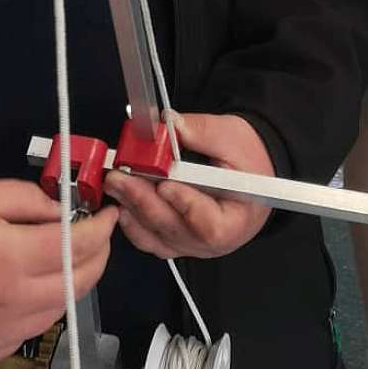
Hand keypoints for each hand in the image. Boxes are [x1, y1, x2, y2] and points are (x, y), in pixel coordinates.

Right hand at [0, 178, 118, 368]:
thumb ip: (29, 200)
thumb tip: (66, 212)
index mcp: (12, 260)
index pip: (79, 246)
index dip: (102, 229)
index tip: (109, 215)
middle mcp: (15, 304)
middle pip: (79, 283)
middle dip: (98, 256)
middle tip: (98, 236)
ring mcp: (3, 335)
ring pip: (60, 310)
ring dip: (73, 283)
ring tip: (67, 259)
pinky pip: (32, 330)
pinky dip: (43, 307)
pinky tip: (32, 288)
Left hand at [105, 113, 273, 260]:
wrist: (251, 176)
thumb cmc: (248, 162)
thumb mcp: (232, 137)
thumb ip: (201, 131)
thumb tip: (171, 123)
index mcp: (235, 221)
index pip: (208, 224)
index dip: (184, 205)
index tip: (164, 184)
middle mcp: (212, 242)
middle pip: (173, 229)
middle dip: (143, 200)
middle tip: (120, 177)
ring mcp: (191, 245)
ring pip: (156, 236)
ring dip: (133, 210)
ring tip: (116, 185)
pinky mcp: (176, 240)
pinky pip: (150, 239)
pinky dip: (133, 222)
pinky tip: (122, 201)